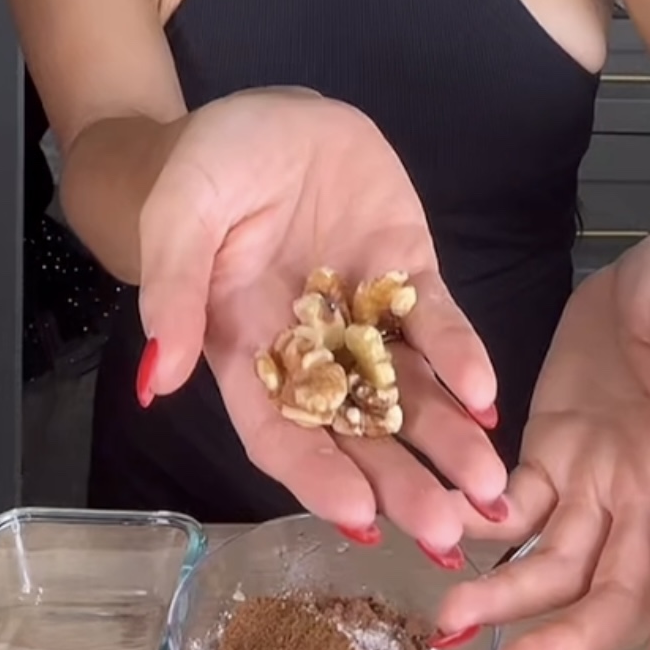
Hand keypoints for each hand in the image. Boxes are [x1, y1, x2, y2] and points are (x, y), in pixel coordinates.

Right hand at [136, 89, 506, 552]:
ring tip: (490, 486)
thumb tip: (159, 379)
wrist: (266, 115)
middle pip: (357, 432)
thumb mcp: (179, 216)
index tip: (359, 519)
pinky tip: (487, 397)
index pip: (280, 432)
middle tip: (449, 533)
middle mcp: (310, 349)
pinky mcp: (407, 271)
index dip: (317, 478)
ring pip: (410, 391)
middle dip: (402, 483)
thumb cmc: (207, 169)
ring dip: (448, 439)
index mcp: (244, 351)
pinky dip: (463, 359)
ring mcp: (364, 314)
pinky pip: (438, 322)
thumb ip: (175, 291)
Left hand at [437, 229, 649, 649]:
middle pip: (616, 591)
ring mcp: (595, 485)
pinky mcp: (548, 458)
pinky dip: (473, 526)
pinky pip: (510, 508)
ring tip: (448, 624)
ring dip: (507, 602)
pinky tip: (433, 532)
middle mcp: (649, 500)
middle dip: (570, 641)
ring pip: (554, 566)